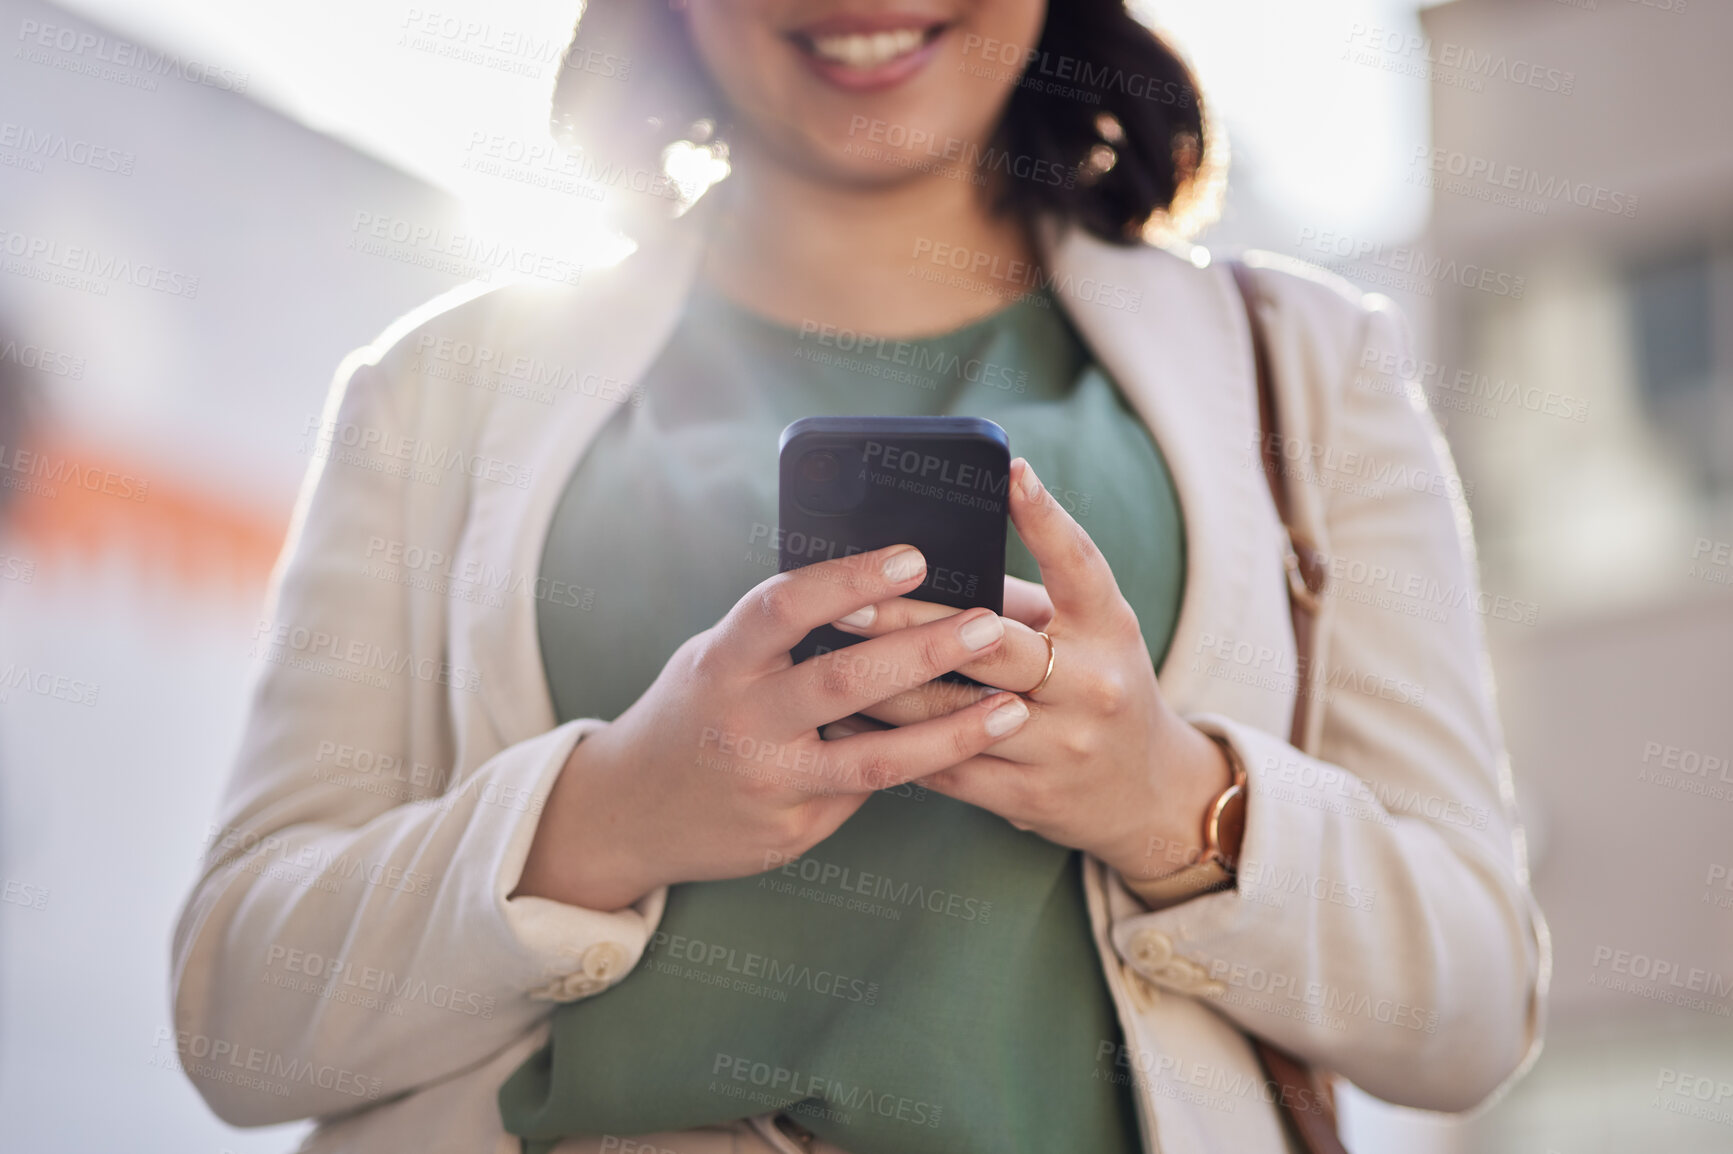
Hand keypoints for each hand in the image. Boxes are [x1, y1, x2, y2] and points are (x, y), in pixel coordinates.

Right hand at [514, 544, 1032, 910]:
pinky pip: (866, 795)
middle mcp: (740, 722)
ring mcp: (767, 784)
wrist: (628, 812)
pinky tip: (972, 750)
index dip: (849, 579)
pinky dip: (920, 768)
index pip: (783, 606)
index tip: (913, 556)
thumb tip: (882, 591)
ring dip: (950, 730)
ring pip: (873, 760)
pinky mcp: (790, 831)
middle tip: (989, 624)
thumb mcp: (716, 657)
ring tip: (1012, 707)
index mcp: (720, 661)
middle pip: (843, 681)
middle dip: (924, 650)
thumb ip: (780, 634)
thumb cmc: (694, 710)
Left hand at [831, 459, 1232, 883]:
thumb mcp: (1090, 634)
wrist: (1146, 795)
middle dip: (908, 621)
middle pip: (990, 643)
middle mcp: (1092, 686)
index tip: (1013, 473)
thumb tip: (930, 559)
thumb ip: (1026, 599)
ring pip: (950, 710)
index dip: (1048, 519)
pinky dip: (889, 740)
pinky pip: (943, 766)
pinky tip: (843, 719)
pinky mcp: (1028, 795)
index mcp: (1108, 630)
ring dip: (878, 682)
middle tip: (846, 600)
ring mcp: (1061, 746)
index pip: (1081, 566)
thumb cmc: (1096, 688)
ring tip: (825, 654)